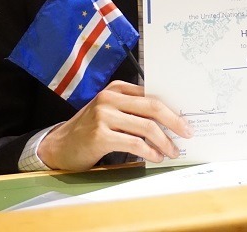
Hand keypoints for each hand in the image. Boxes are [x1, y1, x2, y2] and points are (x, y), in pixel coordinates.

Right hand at [37, 80, 192, 171]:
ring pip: (146, 126)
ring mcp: (104, 116)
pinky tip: (156, 157)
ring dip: (164, 142)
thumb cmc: (90, 129)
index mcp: (117, 88)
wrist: (58, 146)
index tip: (186, 120)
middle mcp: (110, 98)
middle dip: (175, 122)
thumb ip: (134, 110)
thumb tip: (171, 119)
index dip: (172, 109)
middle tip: (187, 134)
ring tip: (172, 151)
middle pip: (153, 107)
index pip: (152, 95)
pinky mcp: (100, 135)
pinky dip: (150, 152)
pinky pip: (134, 143)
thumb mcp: (111, 111)